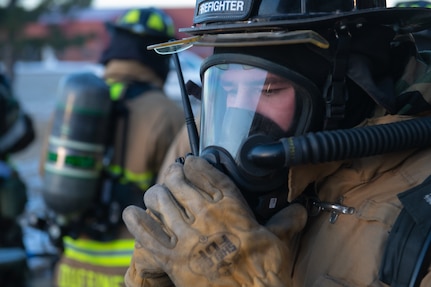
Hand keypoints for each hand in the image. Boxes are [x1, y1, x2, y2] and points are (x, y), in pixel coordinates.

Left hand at [123, 156, 301, 286]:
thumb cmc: (264, 273)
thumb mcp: (277, 243)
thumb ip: (285, 222)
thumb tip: (300, 211)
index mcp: (231, 207)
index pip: (206, 173)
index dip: (194, 163)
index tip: (189, 161)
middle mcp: (205, 216)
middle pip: (178, 183)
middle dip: (173, 175)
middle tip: (172, 174)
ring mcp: (186, 237)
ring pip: (160, 203)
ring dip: (155, 194)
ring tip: (155, 192)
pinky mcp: (172, 259)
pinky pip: (146, 234)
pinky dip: (136, 221)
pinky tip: (131, 212)